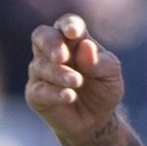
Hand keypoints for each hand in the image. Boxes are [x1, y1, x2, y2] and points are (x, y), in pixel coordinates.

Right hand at [24, 14, 125, 144]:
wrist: (96, 120)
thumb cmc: (103, 89)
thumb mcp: (111, 76)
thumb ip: (101, 62)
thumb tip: (85, 47)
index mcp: (73, 40)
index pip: (66, 24)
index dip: (68, 25)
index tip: (73, 32)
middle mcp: (52, 51)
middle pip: (42, 36)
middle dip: (51, 44)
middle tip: (61, 56)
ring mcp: (41, 71)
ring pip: (41, 65)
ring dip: (59, 73)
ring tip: (77, 82)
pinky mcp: (35, 93)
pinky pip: (40, 90)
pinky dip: (54, 92)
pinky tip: (69, 96)